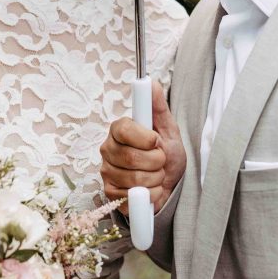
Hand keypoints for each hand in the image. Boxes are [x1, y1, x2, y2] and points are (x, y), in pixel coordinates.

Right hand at [100, 81, 185, 213]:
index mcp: (119, 130)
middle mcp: (108, 149)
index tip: (157, 141)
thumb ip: (158, 107)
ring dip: (155, 179)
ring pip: (134, 179)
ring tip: (156, 175)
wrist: (170, 184)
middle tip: (160, 161)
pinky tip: (149, 190)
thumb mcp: (168, 129)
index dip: (145, 138)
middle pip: (131, 157)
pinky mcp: (110, 193)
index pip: (123, 129)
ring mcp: (107, 172)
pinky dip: (149, 195)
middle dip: (156, 162)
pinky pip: (132, 196)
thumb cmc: (166, 154)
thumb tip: (150, 82)